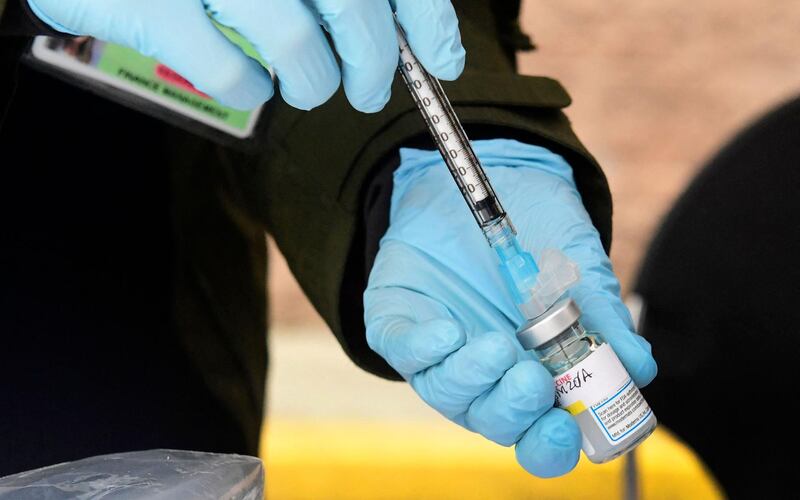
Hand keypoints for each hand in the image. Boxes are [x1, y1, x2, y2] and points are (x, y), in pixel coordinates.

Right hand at [28, 0, 464, 110]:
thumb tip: (429, 42)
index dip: (428, 19)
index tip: (442, 62)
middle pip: (355, 12)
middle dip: (373, 67)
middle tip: (366, 91)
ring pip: (298, 52)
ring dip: (311, 83)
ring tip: (304, 84)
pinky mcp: (156, 7)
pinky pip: (234, 76)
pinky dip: (250, 89)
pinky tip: (247, 78)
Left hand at [364, 139, 656, 476]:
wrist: (497, 175)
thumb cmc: (544, 229)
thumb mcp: (580, 269)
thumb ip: (604, 319)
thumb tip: (640, 370)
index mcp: (535, 371)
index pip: (539, 431)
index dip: (549, 444)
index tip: (564, 430)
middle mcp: (486, 371)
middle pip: (493, 420)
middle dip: (512, 409)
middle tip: (532, 380)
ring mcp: (441, 350)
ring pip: (447, 391)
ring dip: (473, 378)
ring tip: (498, 347)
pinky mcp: (400, 321)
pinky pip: (402, 349)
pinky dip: (423, 349)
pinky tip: (448, 333)